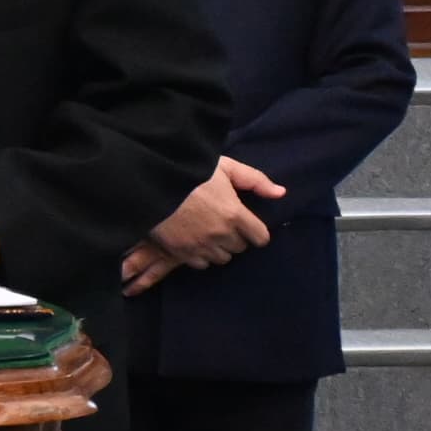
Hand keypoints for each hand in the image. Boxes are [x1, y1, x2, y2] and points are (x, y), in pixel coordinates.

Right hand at [137, 158, 284, 281]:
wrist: (148, 183)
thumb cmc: (189, 172)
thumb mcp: (225, 167)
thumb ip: (255, 180)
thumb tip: (281, 193)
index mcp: (235, 214)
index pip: (260, 237)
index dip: (256, 231)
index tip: (248, 224)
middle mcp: (221, 234)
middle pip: (240, 248)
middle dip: (235, 237)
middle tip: (223, 222)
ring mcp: (201, 246)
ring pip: (222, 258)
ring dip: (219, 247)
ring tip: (207, 232)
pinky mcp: (182, 254)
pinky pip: (202, 264)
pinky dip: (201, 254)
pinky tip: (194, 240)